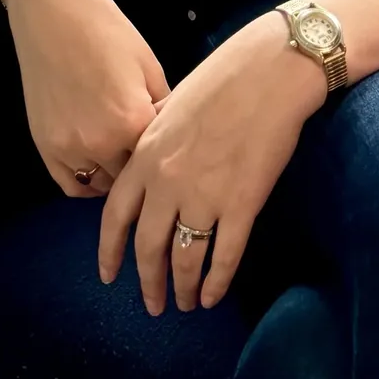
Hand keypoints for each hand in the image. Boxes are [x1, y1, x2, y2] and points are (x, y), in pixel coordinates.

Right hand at [5, 0, 170, 197]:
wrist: (51, 11)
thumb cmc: (106, 30)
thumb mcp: (149, 65)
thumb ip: (163, 106)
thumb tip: (174, 133)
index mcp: (133, 121)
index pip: (162, 158)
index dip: (170, 150)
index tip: (174, 144)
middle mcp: (101, 144)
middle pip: (134, 177)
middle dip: (144, 166)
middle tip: (150, 151)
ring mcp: (68, 149)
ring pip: (104, 185)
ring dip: (117, 176)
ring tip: (125, 156)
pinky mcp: (44, 147)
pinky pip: (72, 183)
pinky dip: (88, 181)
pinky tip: (100, 165)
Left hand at [97, 11, 326, 313]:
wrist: (270, 72)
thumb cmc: (223, 79)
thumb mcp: (172, 105)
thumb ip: (154, 140)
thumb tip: (144, 161)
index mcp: (146, 154)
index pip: (115, 217)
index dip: (110, 252)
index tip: (108, 277)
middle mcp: (168, 182)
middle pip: (149, 248)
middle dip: (149, 283)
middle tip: (153, 306)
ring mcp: (205, 196)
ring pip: (185, 259)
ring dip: (183, 288)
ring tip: (186, 304)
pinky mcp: (242, 205)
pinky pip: (224, 257)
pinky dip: (217, 283)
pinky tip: (214, 296)